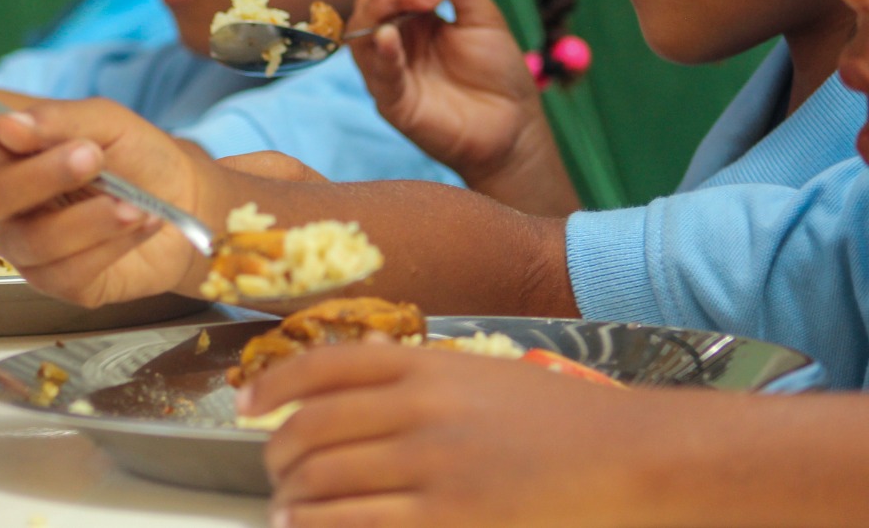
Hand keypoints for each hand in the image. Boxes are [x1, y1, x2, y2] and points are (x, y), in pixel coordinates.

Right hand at [0, 97, 215, 306]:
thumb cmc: (138, 156)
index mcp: (2, 153)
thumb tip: (7, 125)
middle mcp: (5, 202)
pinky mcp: (59, 283)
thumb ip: (57, 121)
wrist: (189, 200)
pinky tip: (142, 222)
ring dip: (86, 218)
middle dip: (41, 175)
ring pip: (29, 240)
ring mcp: (28, 246)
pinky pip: (65, 271)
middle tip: (92, 157)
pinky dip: (109, 243)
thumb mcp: (106, 121)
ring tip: (134, 203)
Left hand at [242, 340, 645, 527]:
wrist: (631, 455)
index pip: (321, 366)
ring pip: (325, 481)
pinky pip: (360, 523)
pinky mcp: (450, 520)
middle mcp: (417, 410)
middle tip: (273, 472)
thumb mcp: (479, 377)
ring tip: (286, 511)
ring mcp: (431, 468)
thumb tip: (345, 392)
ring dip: (292, 500)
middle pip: (310, 428)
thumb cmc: (558, 419)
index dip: (271, 384)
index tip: (247, 404)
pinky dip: (323, 527)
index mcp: (424, 367)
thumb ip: (414, 380)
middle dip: (277, 454)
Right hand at [348, 0, 558, 192]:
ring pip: (360, 34)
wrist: (515, 127)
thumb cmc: (498, 72)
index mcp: (414, 17)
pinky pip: (377, 74)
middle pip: (367, 3)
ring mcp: (390, 71)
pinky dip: (379, 53)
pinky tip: (389, 37)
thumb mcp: (482, 16)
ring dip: (376, 10)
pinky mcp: (394, 101)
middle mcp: (395, 40)